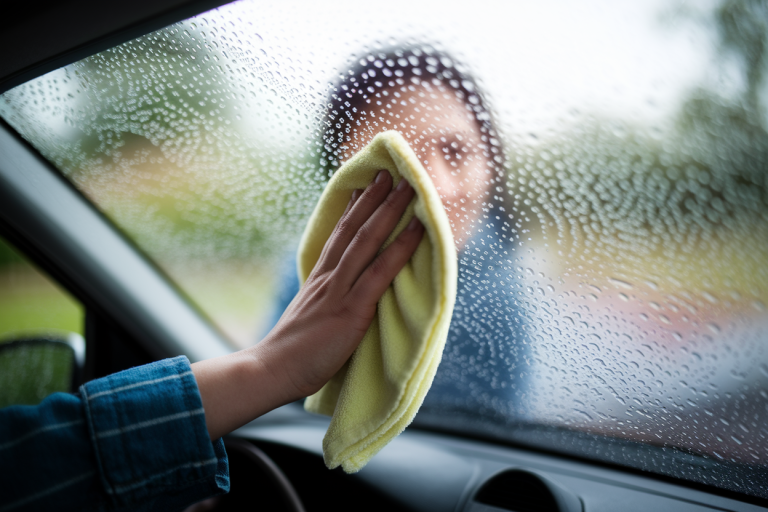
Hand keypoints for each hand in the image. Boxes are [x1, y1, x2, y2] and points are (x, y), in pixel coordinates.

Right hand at [192, 170, 423, 438]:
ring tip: (408, 188)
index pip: (337, 237)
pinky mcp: (351, 309)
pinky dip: (401, 248)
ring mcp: (339, 290)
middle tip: (390, 174)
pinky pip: (380, 272)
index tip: (365, 188)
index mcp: (319, 280)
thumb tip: (339, 300)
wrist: (272, 369)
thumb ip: (326, 304)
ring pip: (367, 241)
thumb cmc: (291, 353)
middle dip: (373, 199)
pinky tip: (418, 231)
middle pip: (353, 229)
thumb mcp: (310, 319)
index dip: (353, 211)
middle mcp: (328, 277)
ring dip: (389, 211)